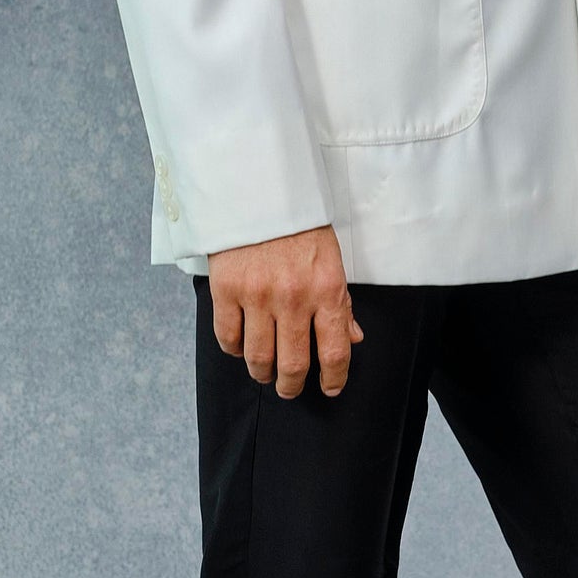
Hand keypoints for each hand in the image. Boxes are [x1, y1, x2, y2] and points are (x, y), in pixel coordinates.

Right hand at [208, 225, 362, 396]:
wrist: (260, 190)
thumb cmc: (299, 225)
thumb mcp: (331, 259)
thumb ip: (340, 302)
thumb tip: (351, 337)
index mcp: (327, 289)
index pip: (335, 351)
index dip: (334, 378)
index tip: (330, 387)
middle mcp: (294, 298)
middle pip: (293, 364)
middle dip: (292, 385)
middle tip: (290, 388)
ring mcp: (257, 295)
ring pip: (258, 357)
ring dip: (262, 373)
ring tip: (264, 373)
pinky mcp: (226, 290)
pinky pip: (228, 337)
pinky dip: (234, 349)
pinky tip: (241, 347)